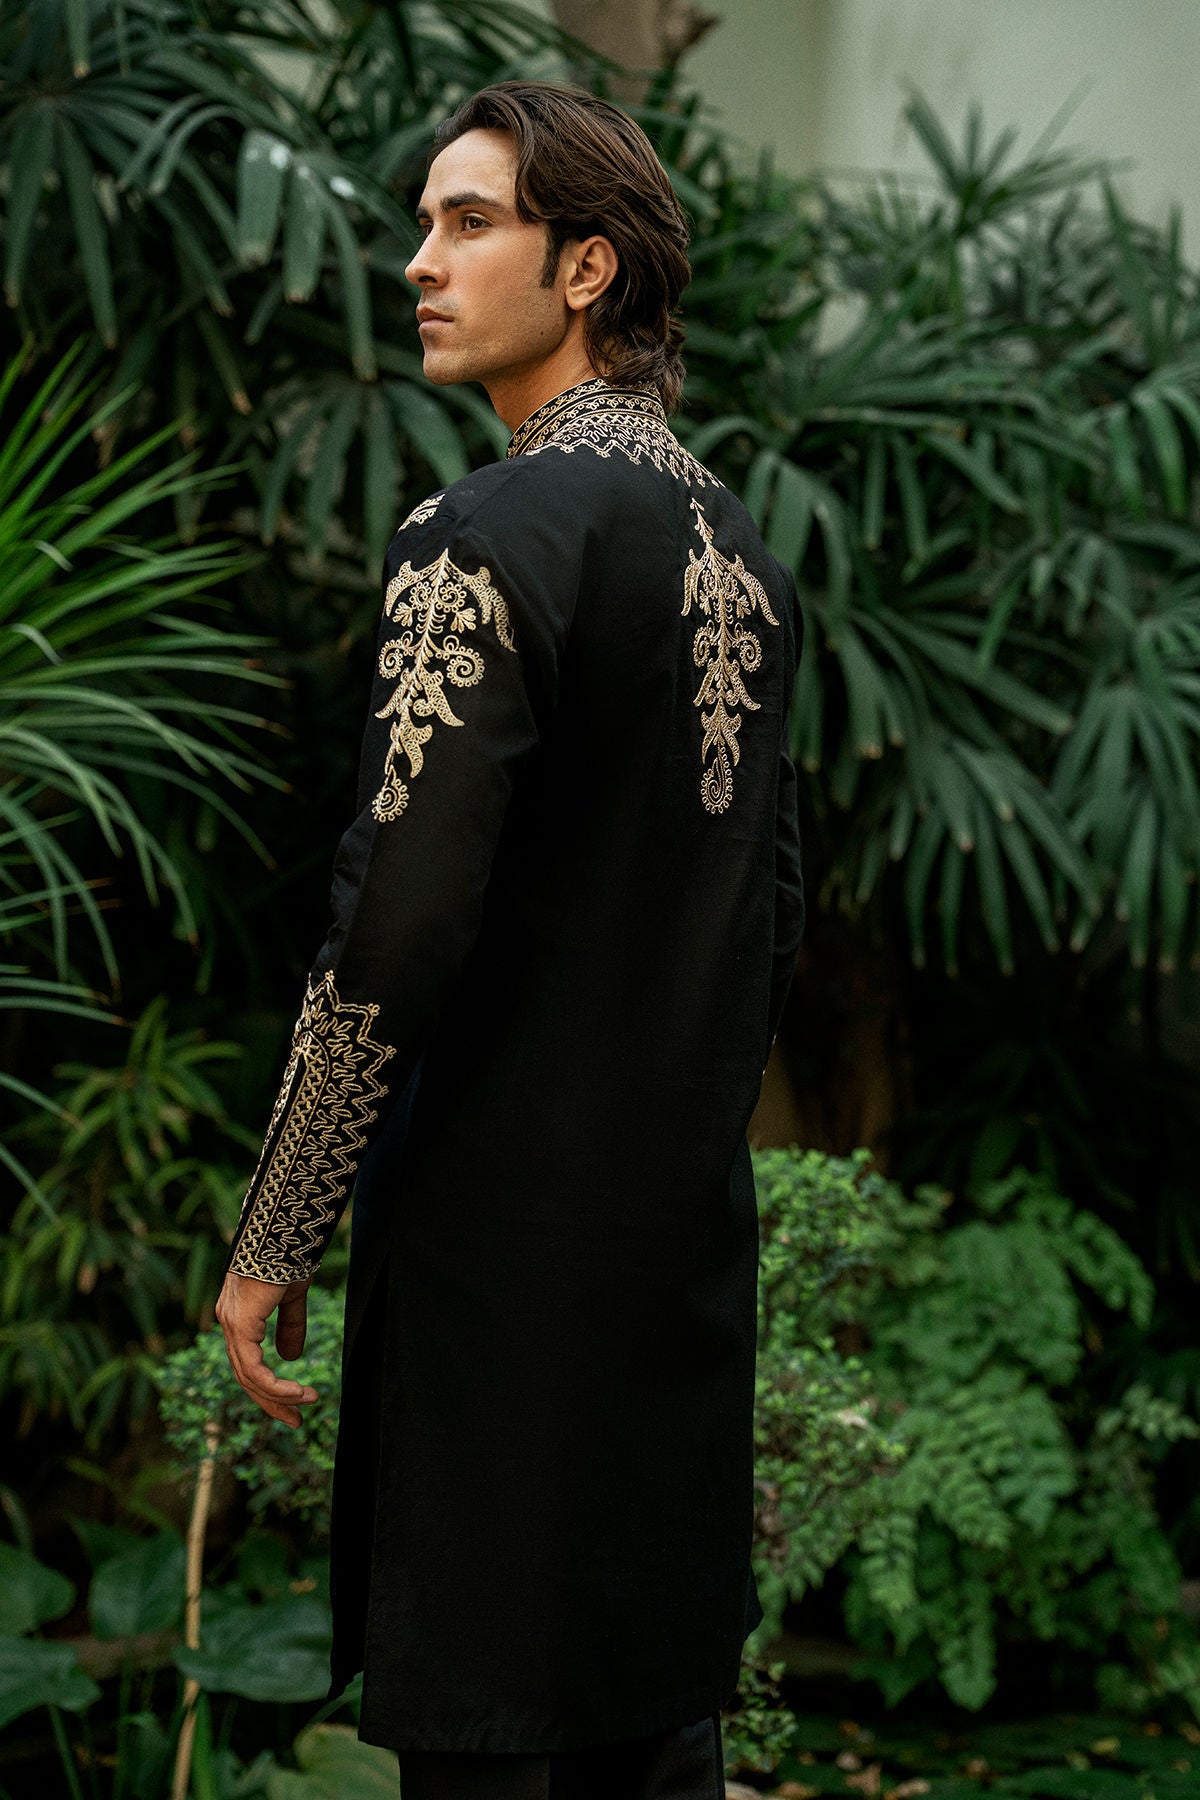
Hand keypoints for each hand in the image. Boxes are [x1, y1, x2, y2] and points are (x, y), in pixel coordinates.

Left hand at [216, 1270, 318, 1427]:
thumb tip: (290, 1358)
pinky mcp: (240, 1324)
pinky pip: (253, 1368)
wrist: (282, 1230)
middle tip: (295, 1421)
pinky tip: (296, 1392)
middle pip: (245, 1375)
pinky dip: (275, 1385)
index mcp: (238, 1315)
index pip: (248, 1362)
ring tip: (306, 1403)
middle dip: (271, 1401)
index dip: (270, 1387)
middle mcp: (228, 1322)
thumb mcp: (292, 1296)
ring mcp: (231, 1324)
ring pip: (248, 1376)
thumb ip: (289, 1326)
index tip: (295, 1404)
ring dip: (277, 1396)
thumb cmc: (288, 1255)